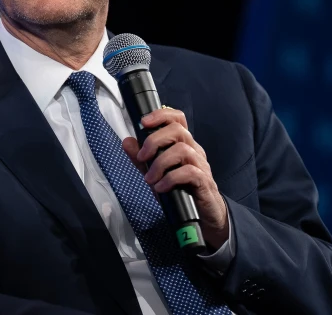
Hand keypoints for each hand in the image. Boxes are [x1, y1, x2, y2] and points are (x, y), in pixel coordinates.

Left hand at [121, 107, 228, 247]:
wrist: (204, 216)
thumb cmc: (179, 191)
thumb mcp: (155, 173)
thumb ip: (141, 159)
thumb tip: (127, 141)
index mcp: (183, 144)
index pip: (177, 119)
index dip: (161, 115)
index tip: (143, 122)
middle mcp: (194, 150)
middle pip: (178, 130)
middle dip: (154, 141)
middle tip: (142, 158)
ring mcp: (201, 165)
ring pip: (182, 150)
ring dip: (160, 163)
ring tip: (150, 179)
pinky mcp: (204, 181)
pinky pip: (189, 172)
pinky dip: (170, 178)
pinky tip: (161, 187)